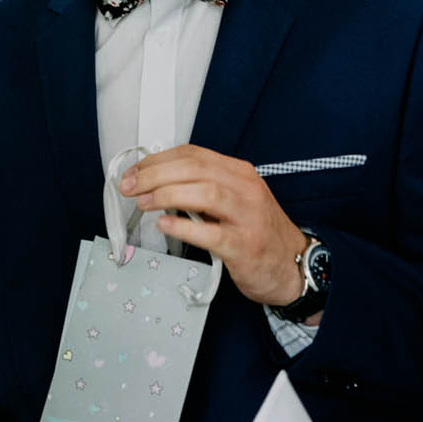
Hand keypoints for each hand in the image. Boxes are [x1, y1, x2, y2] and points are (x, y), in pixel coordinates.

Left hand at [120, 145, 306, 306]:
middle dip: (155, 175)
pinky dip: (184, 227)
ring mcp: (247, 218)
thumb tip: (155, 182)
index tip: (133, 172)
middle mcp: (246, 189)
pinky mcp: (245, 246)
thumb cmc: (257, 233)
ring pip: (205, 194)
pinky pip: (212, 233)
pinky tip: (164, 225)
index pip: (193, 155)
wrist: (293, 266)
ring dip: (167, 194)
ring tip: (142, 202)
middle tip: (129, 186)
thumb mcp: (235, 199)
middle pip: (195, 170)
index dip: (158, 160)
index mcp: (239, 173)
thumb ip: (203, 188)